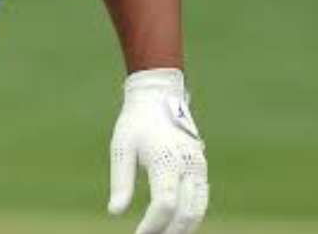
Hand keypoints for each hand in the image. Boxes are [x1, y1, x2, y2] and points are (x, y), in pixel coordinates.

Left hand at [107, 68, 208, 233]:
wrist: (159, 98)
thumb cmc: (135, 123)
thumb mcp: (121, 148)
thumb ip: (120, 181)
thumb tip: (115, 212)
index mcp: (166, 160)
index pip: (164, 203)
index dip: (152, 224)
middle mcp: (188, 165)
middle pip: (185, 212)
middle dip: (168, 232)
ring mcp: (199, 167)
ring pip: (198, 210)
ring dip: (183, 229)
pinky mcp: (202, 168)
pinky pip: (201, 200)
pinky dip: (191, 217)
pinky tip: (175, 226)